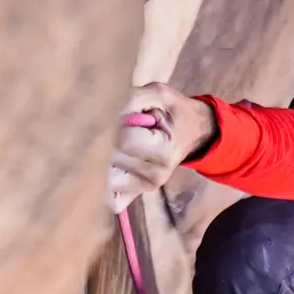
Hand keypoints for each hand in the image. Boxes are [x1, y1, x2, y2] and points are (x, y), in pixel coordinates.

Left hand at [106, 83, 216, 213]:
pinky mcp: (135, 194)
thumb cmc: (172, 111)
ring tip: (118, 142)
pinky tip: (112, 163)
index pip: (123, 140)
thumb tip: (107, 110)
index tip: (125, 115)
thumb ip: (135, 98)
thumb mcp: (160, 94)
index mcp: (165, 150)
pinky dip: (106, 183)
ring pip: (105, 177)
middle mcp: (156, 175)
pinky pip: (112, 198)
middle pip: (110, 158)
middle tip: (118, 127)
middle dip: (106, 139)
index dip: (117, 122)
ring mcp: (145, 188)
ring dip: (102, 158)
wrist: (190, 132)